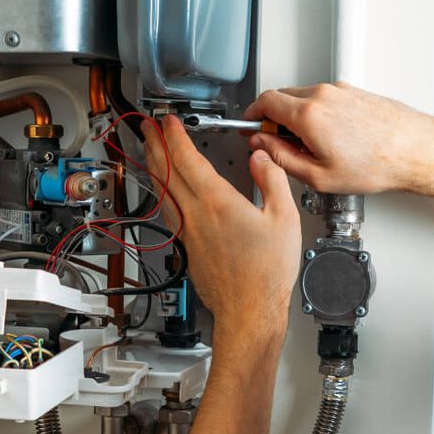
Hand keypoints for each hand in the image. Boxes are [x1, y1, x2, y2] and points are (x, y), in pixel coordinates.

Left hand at [142, 115, 301, 332]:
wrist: (249, 312)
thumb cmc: (267, 274)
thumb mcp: (285, 219)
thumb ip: (272, 181)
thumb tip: (261, 158)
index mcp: (218, 203)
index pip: (187, 160)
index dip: (174, 137)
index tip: (168, 121)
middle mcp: (196, 216)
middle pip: (166, 172)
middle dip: (155, 145)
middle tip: (148, 128)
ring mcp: (188, 233)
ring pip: (163, 192)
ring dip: (154, 167)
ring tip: (150, 152)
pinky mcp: (188, 247)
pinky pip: (169, 210)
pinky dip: (163, 191)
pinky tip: (165, 191)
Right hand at [244, 83, 433, 201]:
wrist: (415, 150)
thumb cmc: (377, 164)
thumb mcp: (318, 175)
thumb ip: (281, 157)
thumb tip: (262, 145)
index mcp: (309, 114)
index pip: (264, 101)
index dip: (252, 115)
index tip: (251, 126)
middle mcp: (323, 95)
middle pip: (281, 96)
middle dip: (273, 117)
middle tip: (276, 141)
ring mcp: (340, 90)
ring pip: (302, 96)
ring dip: (295, 116)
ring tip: (309, 145)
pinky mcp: (353, 91)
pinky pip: (323, 97)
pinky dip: (315, 113)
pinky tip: (329, 137)